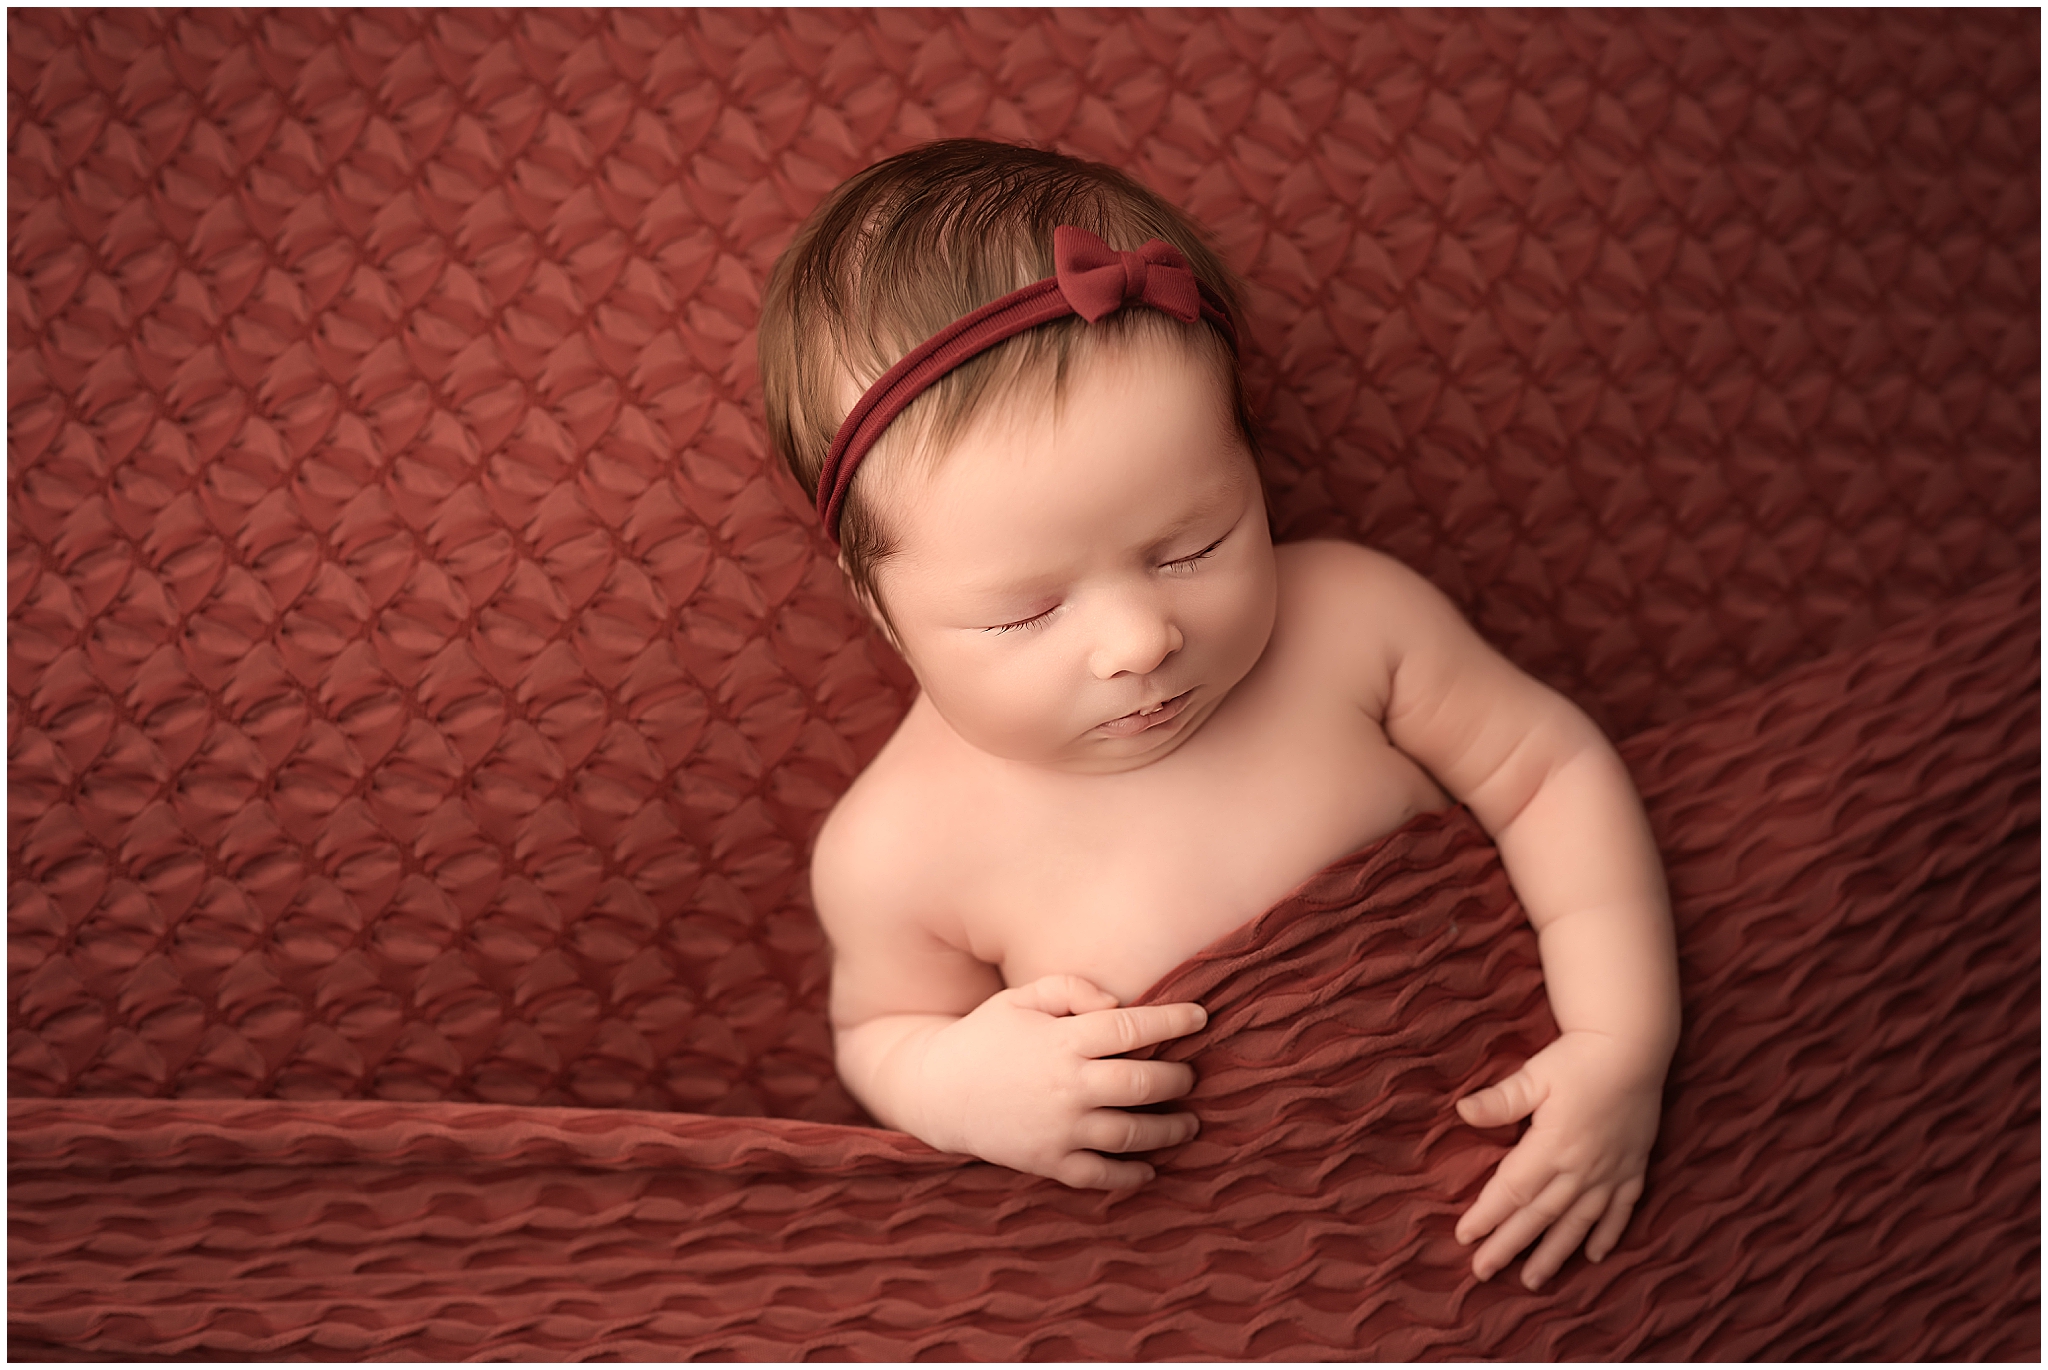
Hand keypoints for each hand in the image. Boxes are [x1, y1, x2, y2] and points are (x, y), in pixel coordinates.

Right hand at [909, 973, 1207, 1188]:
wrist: (938, 1091)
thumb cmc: (986, 1035)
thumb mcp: (1021, 998)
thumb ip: (1071, 989)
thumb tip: (1118, 1005)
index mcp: (1062, 1041)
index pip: (1132, 1028)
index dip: (1173, 1020)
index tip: (1201, 1017)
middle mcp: (1067, 1087)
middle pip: (1143, 1083)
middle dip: (1177, 1078)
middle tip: (1190, 1075)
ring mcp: (1060, 1129)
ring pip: (1133, 1133)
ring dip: (1170, 1129)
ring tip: (1188, 1123)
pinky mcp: (1049, 1161)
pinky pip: (1102, 1175)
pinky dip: (1132, 1174)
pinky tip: (1150, 1167)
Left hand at [1453, 1030, 1664, 1289]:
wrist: (1634, 1045)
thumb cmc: (1578, 1058)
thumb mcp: (1534, 1075)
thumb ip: (1501, 1101)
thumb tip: (1462, 1111)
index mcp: (1553, 1146)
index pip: (1512, 1191)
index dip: (1487, 1215)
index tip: (1464, 1236)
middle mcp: (1582, 1168)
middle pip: (1539, 1216)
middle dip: (1509, 1245)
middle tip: (1483, 1270)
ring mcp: (1610, 1171)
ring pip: (1578, 1223)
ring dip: (1555, 1253)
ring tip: (1533, 1280)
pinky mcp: (1633, 1166)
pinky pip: (1621, 1209)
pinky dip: (1608, 1234)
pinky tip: (1594, 1255)